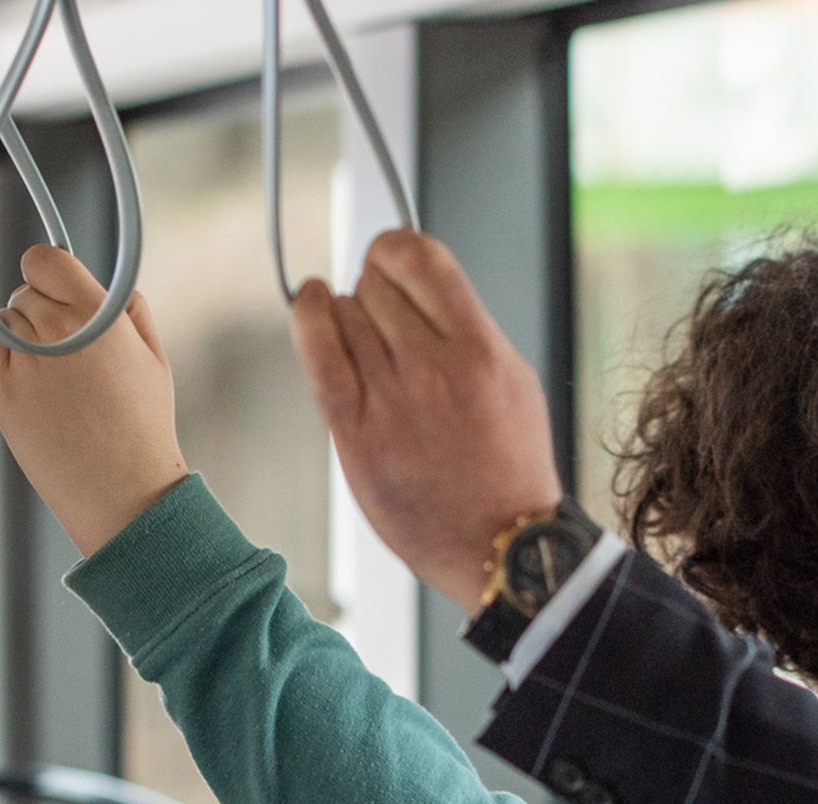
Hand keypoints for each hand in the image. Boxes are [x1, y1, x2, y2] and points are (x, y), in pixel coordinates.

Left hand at [0, 245, 187, 555]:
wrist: (122, 490)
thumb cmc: (141, 428)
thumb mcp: (154, 359)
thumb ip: (131, 311)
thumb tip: (110, 288)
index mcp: (96, 314)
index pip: (44, 260)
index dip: (46, 271)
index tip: (51, 285)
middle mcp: (57, 331)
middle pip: (24, 293)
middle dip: (39, 311)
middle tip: (60, 345)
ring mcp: (24, 362)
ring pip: (3, 320)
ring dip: (17, 333)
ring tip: (47, 370)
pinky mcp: (0, 392)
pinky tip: (16, 369)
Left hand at [291, 230, 560, 613]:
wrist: (497, 542)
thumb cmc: (507, 461)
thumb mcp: (512, 378)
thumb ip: (465, 326)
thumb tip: (415, 281)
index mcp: (479, 350)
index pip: (420, 258)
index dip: (395, 248)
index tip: (390, 257)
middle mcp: (432, 369)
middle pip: (375, 285)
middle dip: (375, 290)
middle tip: (387, 320)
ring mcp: (390, 401)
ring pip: (344, 313)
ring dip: (348, 315)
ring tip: (370, 345)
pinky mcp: (354, 433)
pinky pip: (317, 353)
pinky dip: (306, 317)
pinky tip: (307, 301)